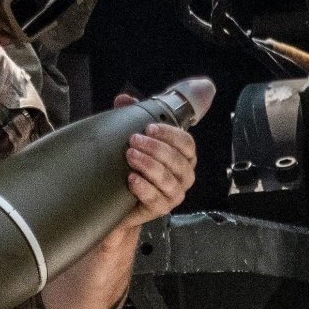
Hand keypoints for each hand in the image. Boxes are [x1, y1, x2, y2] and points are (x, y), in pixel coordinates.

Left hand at [117, 113, 196, 229]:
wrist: (122, 201)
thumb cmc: (135, 167)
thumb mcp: (135, 139)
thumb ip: (132, 116)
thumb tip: (124, 99)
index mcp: (183, 156)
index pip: (187, 143)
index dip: (170, 134)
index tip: (149, 127)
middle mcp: (183, 175)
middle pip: (177, 160)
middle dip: (155, 148)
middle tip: (134, 141)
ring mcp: (174, 193)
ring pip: (168, 179)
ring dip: (149, 165)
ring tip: (131, 156)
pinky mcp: (162, 209)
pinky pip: (157, 198)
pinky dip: (144, 188)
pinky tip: (132, 179)